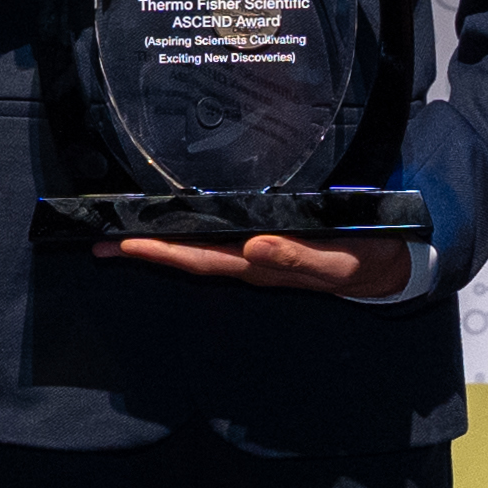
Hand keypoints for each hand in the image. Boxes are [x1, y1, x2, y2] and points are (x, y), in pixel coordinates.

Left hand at [108, 228, 420, 298]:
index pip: (199, 258)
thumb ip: (298, 257)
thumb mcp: (338, 260)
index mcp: (260, 265)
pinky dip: (188, 231)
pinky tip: (173, 222)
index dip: (160, 252)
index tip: (122, 244)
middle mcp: (249, 260)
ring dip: (160, 242)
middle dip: (143, 250)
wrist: (389, 265)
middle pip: (186, 255)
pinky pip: (216, 238)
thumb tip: (252, 247)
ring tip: (121, 234)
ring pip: (197, 248)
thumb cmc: (362, 259)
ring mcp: (255, 254)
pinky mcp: (264, 242)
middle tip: (98, 243)